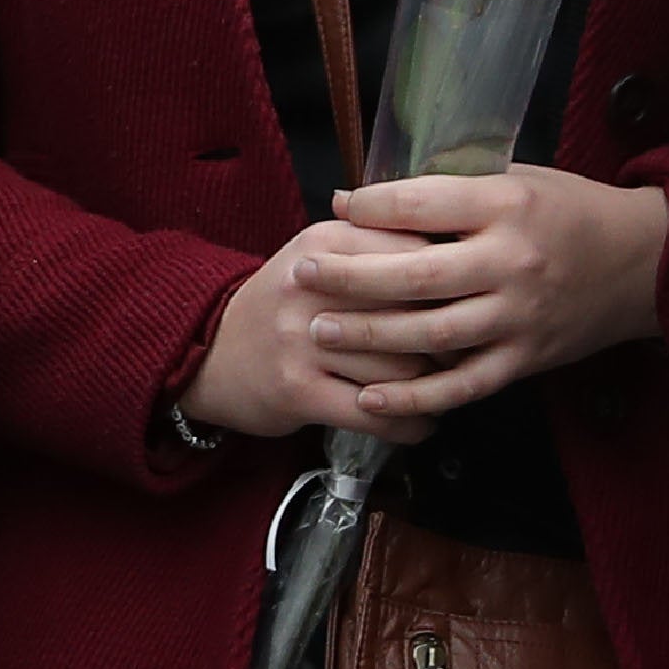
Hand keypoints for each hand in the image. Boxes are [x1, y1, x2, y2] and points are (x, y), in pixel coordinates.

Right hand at [179, 221, 441, 442]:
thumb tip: (458, 261)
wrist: (208, 351)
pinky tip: (417, 424)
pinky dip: (410, 426)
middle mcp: (310, 286)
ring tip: (441, 395)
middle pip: (416, 314)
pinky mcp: (298, 389)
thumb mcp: (320, 260)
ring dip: (434, 391)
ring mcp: (301, 340)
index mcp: (323, 243)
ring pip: (403, 369)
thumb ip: (379, 250)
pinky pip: (378, 414)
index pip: (414, 256)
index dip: (449, 288)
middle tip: (461, 359)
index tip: (460, 308)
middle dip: (450, 344)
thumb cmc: (283, 308)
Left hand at [301, 166, 668, 421]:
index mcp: (507, 207)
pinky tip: (372, 398)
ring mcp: (521, 317)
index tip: (336, 207)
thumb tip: (361, 199)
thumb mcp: (514, 179)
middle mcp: (513, 264)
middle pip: (417, 275)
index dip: (372, 207)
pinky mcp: (529, 358)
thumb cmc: (568, 211)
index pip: (423, 205)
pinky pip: (467, 384)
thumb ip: (447, 189)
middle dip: (350, 277)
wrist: (647, 262)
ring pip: (435, 334)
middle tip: (301, 274)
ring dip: (370, 335)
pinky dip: (418, 396)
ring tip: (318, 329)